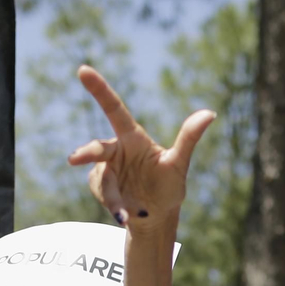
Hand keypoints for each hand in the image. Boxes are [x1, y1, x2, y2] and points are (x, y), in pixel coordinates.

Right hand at [70, 67, 215, 228]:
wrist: (157, 215)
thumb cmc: (169, 185)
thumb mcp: (179, 164)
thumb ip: (189, 138)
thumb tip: (210, 113)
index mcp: (132, 138)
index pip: (114, 109)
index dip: (99, 89)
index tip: (83, 69)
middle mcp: (115, 150)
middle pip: (97, 147)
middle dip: (86, 152)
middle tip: (74, 159)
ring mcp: (105, 169)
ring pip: (101, 179)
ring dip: (112, 198)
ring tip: (127, 214)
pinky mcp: (100, 187)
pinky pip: (102, 195)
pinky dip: (114, 208)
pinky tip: (127, 216)